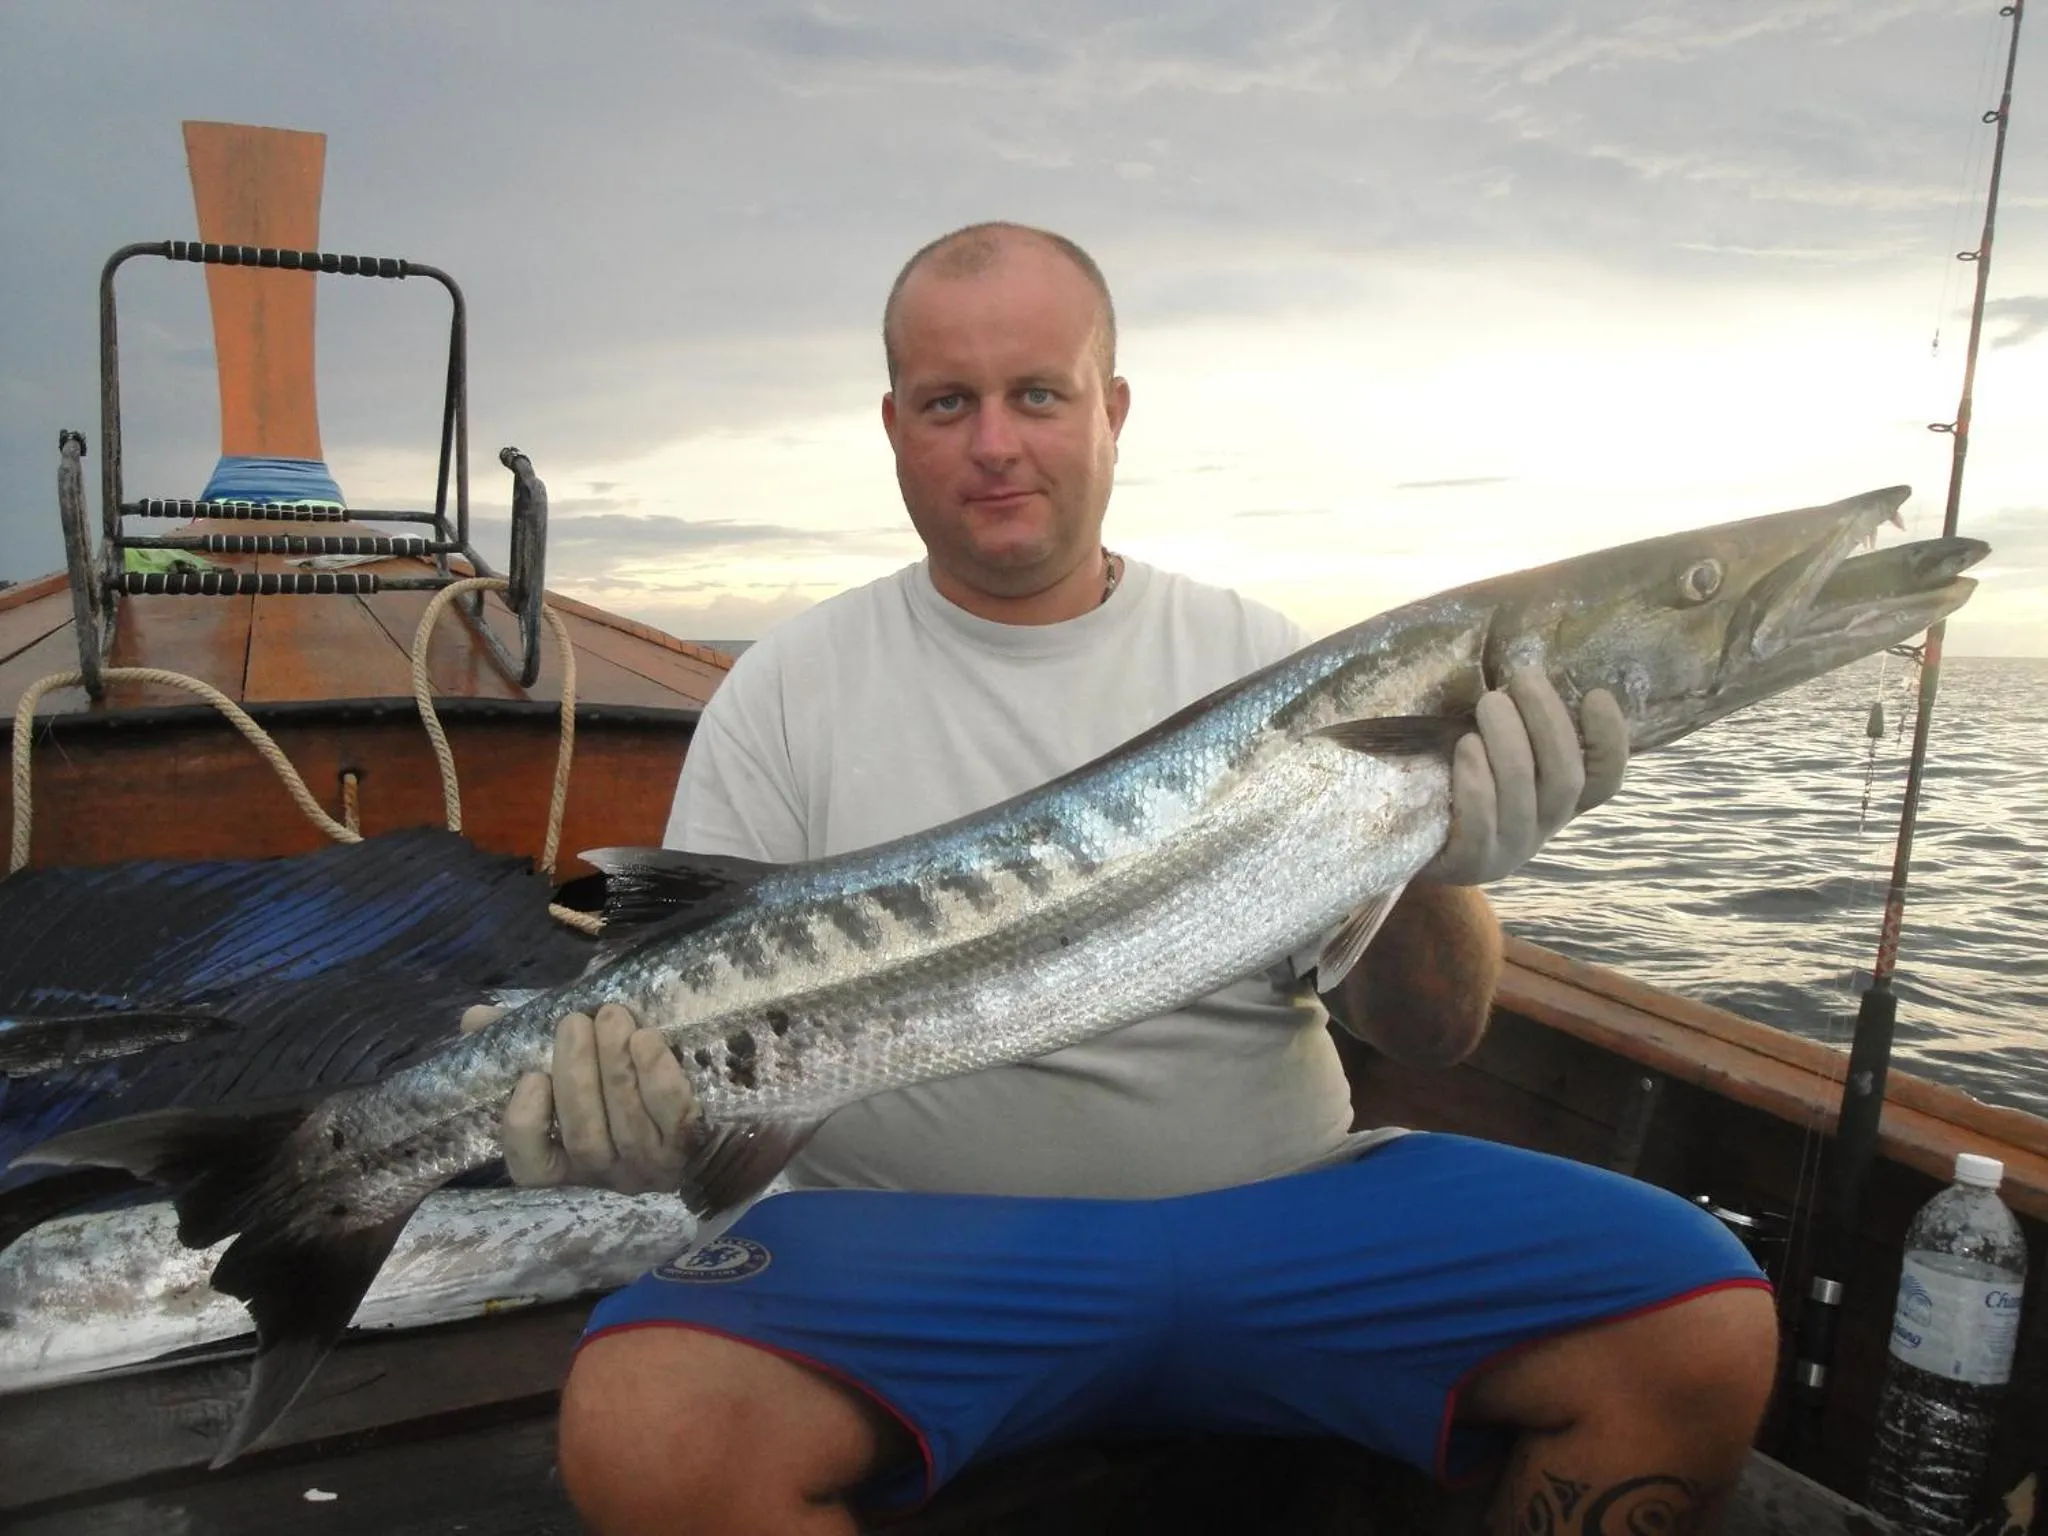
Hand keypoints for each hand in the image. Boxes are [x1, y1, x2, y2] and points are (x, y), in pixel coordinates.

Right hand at [459, 1001, 698, 1193]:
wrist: (706, 1105)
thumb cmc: (618, 1077)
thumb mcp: (569, 1057)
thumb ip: (522, 1042)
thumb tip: (474, 1017)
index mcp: (566, 1158)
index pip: (530, 1167)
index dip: (525, 1127)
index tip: (531, 1077)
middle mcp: (605, 1171)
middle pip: (583, 1137)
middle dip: (577, 1076)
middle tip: (574, 1023)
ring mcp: (650, 1166)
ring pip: (627, 1126)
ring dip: (616, 1068)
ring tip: (612, 1016)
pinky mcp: (692, 1148)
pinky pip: (673, 1118)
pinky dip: (658, 1077)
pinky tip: (648, 1040)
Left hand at [1423, 668, 1627, 886]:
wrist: (1410, 844)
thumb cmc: (1457, 786)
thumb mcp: (1496, 758)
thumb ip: (1519, 730)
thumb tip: (1525, 671)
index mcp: (1558, 801)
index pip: (1605, 780)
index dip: (1610, 741)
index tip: (1597, 694)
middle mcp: (1542, 827)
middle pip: (1565, 778)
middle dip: (1548, 722)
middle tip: (1524, 678)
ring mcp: (1509, 849)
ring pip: (1523, 793)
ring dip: (1509, 741)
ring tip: (1489, 702)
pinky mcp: (1470, 862)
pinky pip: (1480, 823)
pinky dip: (1476, 782)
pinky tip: (1466, 747)